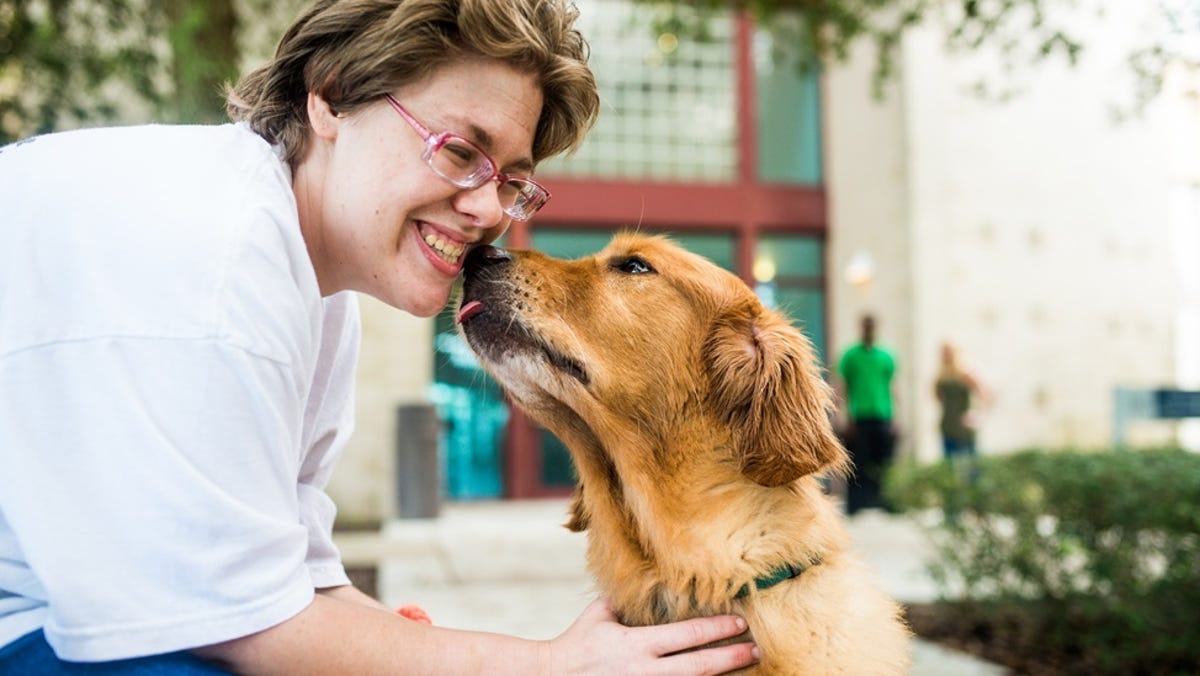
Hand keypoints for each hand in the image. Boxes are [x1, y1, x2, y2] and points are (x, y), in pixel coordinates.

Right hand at [547, 597, 757, 674]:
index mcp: (636, 644)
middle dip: (730, 657)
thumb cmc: (578, 643)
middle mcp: (644, 671)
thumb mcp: (602, 614)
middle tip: (756, 649)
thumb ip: (629, 601)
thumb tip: (653, 580)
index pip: (687, 635)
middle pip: (699, 666)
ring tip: (747, 666)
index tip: (739, 622)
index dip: (717, 629)